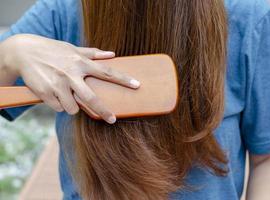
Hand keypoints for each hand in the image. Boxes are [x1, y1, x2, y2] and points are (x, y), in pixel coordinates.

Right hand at [0, 34, 139, 123]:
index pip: (107, 72)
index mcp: (81, 62)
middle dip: (103, 111)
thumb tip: (112, 54)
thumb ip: (93, 53)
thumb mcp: (72, 48)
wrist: (23, 52)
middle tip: (112, 119)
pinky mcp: (45, 93)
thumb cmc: (52, 50)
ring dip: (72, 107)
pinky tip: (53, 93)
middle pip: (91, 98)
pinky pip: (58, 107)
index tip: (137, 85)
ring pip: (72, 108)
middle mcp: (71, 74)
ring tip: (65, 95)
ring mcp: (58, 84)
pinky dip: (58, 104)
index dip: (123, 79)